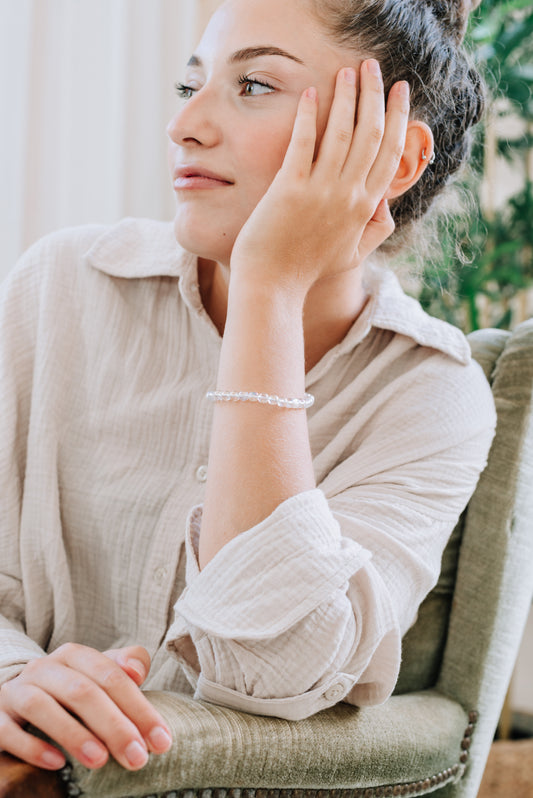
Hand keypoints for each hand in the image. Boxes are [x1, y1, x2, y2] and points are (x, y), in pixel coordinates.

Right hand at [0, 644, 171, 770]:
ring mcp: (16, 692)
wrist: (14, 699)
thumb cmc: (68, 690)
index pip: (111, 676)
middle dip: (114, 725)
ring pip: (42, 706)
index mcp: (73, 655)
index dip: (139, 707)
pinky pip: (8, 730)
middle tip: (137, 758)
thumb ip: (124, 666)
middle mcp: (44, 668)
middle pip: (81, 691)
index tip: (162, 740)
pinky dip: (32, 746)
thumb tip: (137, 670)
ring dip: (73, 734)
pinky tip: (57, 762)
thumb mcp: (97, 674)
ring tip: (100, 761)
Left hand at [230, 60, 409, 297]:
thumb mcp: (352, 255)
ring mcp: (320, 191)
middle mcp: (348, 195)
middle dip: (375, 95)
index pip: (390, 154)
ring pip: (343, 132)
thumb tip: (386, 205)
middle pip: (371, 135)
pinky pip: (304, 142)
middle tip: (373, 66)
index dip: (398, 119)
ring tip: (348, 71)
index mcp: (365, 207)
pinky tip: (311, 92)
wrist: (273, 285)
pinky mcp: (290, 188)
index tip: (400, 92)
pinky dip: (309, 115)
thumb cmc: (308, 270)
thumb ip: (375, 230)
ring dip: (347, 96)